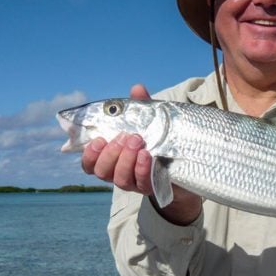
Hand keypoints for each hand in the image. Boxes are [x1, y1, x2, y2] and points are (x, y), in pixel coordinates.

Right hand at [81, 84, 201, 224]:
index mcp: (112, 159)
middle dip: (111, 153)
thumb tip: (137, 88)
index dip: (90, 155)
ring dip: (126, 159)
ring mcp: (135, 183)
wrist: (186, 163)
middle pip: (102, 172)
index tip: (99, 139)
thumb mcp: (151, 122)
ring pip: (120, 179)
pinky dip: (142, 168)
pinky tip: (146, 155)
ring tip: (137, 141)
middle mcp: (119, 173)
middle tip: (125, 136)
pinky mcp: (152, 187)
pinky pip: (142, 182)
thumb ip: (141, 107)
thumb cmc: (160, 140)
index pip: (90, 164)